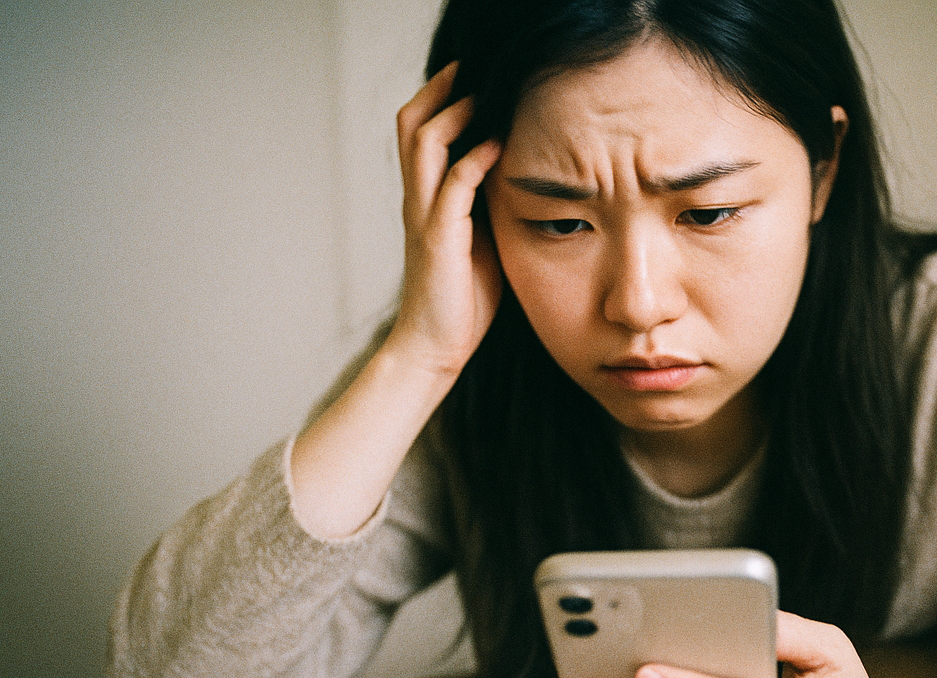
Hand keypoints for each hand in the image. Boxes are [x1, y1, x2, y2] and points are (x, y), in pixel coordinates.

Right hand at [388, 61, 502, 377]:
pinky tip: (498, 144)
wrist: (435, 347)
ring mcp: (425, 216)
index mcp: (427, 200)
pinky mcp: (438, 237)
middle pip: (411, 124)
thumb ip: (490, 212)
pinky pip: (454, 184)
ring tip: (482, 94)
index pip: (420, 134)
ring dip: (455, 113)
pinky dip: (474, 158)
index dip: (439, 101)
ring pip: (423, 142)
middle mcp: (419, 200)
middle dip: (439, 91)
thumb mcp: (482, 245)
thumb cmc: (462, 302)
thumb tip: (524, 186)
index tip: (472, 81)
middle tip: (470, 70)